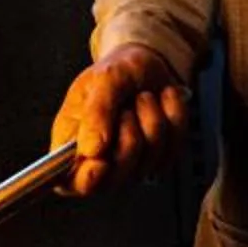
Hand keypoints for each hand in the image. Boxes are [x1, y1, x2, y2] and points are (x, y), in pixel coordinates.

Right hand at [50, 46, 188, 196]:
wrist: (147, 64)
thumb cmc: (117, 71)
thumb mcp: (103, 78)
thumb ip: (95, 113)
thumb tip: (91, 150)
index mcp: (73, 143)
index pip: (71, 182)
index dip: (86, 181)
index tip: (100, 163)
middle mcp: (102, 160)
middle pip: (116, 177)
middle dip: (128, 136)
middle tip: (125, 109)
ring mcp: (133, 162)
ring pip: (150, 159)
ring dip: (151, 118)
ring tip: (141, 99)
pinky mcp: (162, 157)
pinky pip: (175, 145)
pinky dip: (172, 115)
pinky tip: (160, 102)